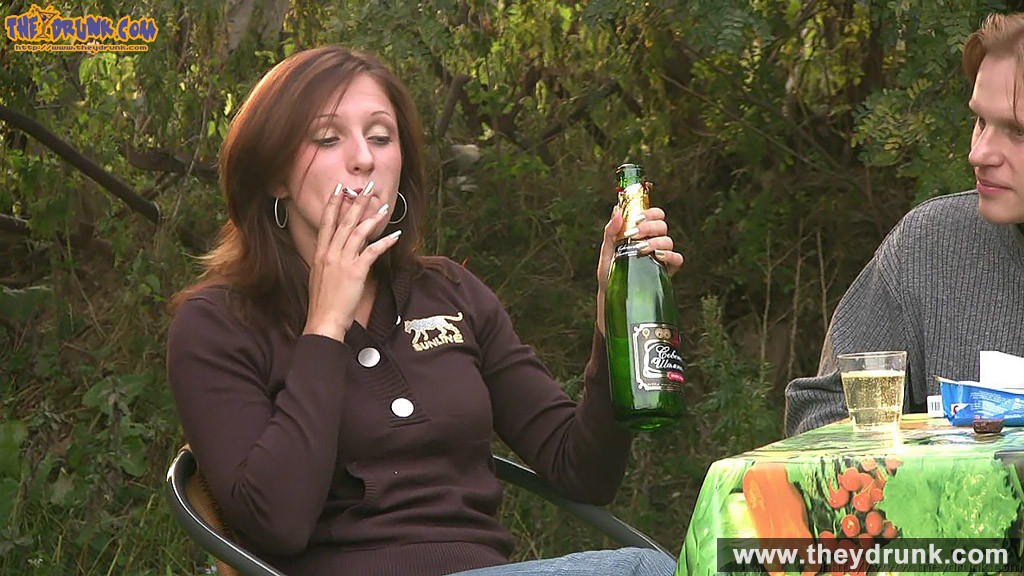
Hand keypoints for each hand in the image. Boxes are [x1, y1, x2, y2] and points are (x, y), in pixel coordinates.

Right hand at [302, 183, 400, 341]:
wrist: (324, 320)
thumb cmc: (323, 303)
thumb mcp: (318, 277)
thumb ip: (326, 262)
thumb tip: (333, 255)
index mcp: (320, 253)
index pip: (326, 223)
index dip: (333, 204)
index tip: (338, 189)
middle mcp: (329, 253)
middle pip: (344, 221)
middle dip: (355, 202)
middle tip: (366, 186)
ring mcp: (342, 261)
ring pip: (358, 232)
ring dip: (372, 217)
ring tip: (383, 205)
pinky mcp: (355, 271)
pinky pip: (372, 251)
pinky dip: (385, 242)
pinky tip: (395, 235)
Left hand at [595, 205, 683, 333]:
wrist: (612, 296)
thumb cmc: (610, 272)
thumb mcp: (606, 251)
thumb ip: (611, 231)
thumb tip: (616, 210)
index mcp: (642, 233)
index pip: (655, 215)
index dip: (650, 213)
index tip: (636, 219)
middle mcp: (654, 242)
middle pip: (662, 225)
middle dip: (649, 227)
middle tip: (633, 234)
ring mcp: (662, 256)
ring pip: (668, 240)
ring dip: (655, 241)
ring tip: (640, 248)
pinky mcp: (667, 271)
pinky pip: (677, 259)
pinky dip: (670, 255)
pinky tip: (658, 256)